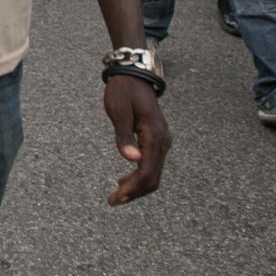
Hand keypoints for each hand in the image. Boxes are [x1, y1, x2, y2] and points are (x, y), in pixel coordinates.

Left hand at [104, 75, 169, 204]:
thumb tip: (132, 159)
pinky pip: (152, 165)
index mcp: (154, 135)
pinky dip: (139, 177)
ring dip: (137, 187)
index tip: (117, 197)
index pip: (147, 171)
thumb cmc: (123, 91)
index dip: (133, 188)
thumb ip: (124, 136)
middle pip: (152, 177)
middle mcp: (162, 141)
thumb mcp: (119, 111)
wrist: (133, 75)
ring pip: (153, 174)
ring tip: (117, 195)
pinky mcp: (157, 140)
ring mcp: (161, 141)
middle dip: (134, 192)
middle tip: (113, 201)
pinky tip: (124, 180)